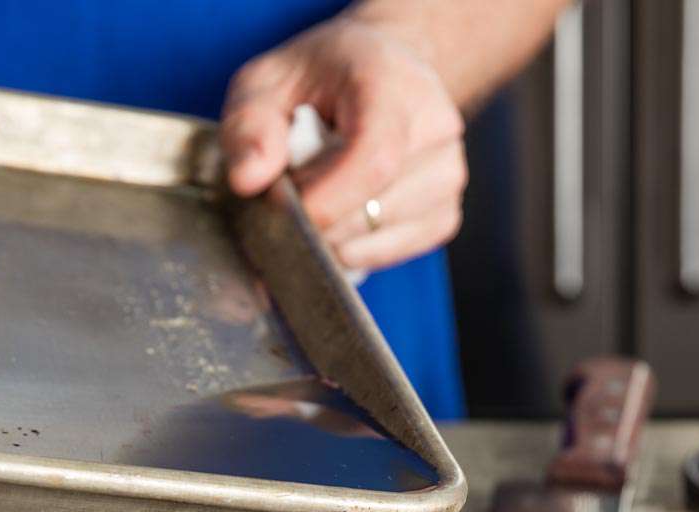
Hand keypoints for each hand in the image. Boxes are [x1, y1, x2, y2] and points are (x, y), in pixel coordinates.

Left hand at [220, 17, 466, 272]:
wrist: (382, 73)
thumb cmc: (321, 77)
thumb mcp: (267, 82)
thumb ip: (250, 127)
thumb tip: (249, 181)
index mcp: (392, 82)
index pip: (374, 159)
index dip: (325, 200)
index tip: (283, 208)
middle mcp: (436, 126)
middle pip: (374, 207)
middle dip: (318, 219)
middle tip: (288, 195)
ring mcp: (449, 173)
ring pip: (384, 236)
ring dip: (336, 235)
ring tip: (318, 197)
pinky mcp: (447, 212)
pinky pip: (398, 252)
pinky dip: (360, 248)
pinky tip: (343, 217)